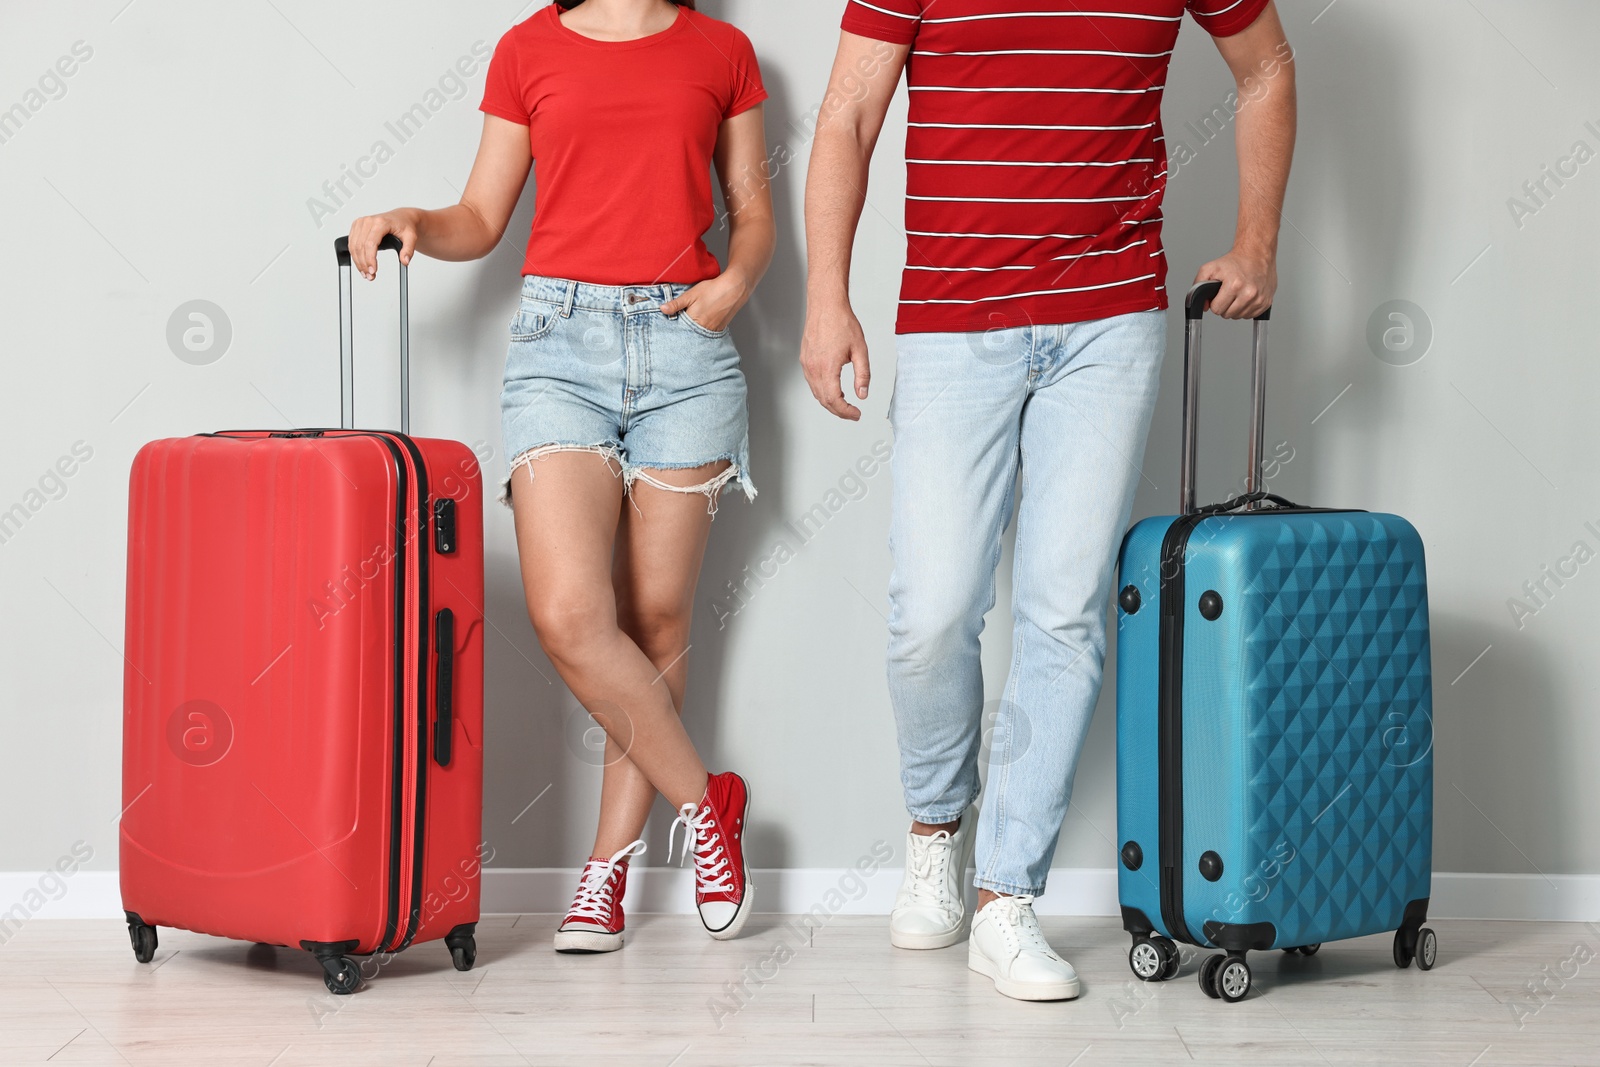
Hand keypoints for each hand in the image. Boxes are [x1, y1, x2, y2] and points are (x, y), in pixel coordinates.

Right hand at [347, 209, 421, 280]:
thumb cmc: (405, 225)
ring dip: (358, 262)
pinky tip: (361, 265)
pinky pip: (352, 243)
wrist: (401, 218)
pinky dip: (355, 256)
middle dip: (363, 264)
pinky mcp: (357, 226)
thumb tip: (404, 261)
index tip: (373, 271)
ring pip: (353, 246)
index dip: (370, 259)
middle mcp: (368, 221)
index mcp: (380, 222)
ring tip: (365, 273)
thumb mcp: (411, 237)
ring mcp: (361, 223)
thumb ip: (408, 250)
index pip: (370, 244)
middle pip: (360, 246)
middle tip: (370, 276)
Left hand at [661, 271, 750, 332]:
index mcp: (694, 320)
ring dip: (693, 329)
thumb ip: (676, 304)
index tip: (671, 321)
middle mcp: (703, 328)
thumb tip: (662, 309)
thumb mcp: (691, 294)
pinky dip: (702, 328)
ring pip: (698, 333)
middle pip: (688, 333)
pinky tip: (702, 320)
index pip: (678, 328)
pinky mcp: (719, 328)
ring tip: (694, 318)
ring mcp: (712, 330)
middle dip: (683, 328)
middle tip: (683, 320)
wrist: (734, 289)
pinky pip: (707, 332)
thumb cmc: (713, 290)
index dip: (674, 324)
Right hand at [799, 298, 869, 420]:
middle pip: (824, 400)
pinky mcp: (804, 360)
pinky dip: (822, 391)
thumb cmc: (841, 322)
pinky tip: (832, 390)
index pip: (834, 400)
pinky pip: (812, 383)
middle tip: (852, 413)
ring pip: (816, 393)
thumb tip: (862, 394)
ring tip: (844, 404)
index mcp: (827, 367)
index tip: (856, 414)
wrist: (826, 306)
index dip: (846, 412)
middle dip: (839, 411)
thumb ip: (862, 375)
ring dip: (830, 402)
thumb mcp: (860, 350)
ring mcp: (807, 364)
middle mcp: (814, 368)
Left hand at [1194, 247, 1276, 318]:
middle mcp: (1249, 293)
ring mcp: (1259, 299)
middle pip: (1227, 315)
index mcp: (1235, 285)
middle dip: (1225, 306)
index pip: (1217, 309)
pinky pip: (1250, 315)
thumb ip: (1199, 286)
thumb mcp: (1210, 268)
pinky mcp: (1266, 302)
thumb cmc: (1234, 262)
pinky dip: (1246, 308)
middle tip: (1228, 293)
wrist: (1256, 254)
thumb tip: (1204, 306)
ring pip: (1239, 316)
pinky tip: (1246, 296)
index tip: (1219, 294)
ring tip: (1237, 293)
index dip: (1215, 302)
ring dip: (1235, 308)